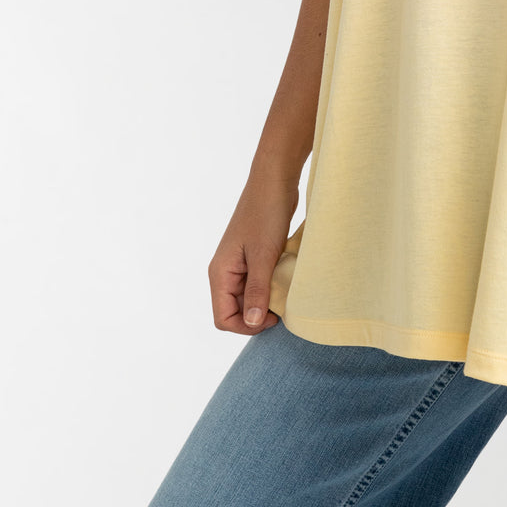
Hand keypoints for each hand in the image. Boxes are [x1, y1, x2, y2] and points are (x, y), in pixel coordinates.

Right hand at [207, 178, 297, 335]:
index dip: (247, 326)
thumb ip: (257, 291)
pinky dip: (271, 285)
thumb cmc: (266, 214)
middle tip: (283, 306)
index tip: (273, 317)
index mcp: (220, 273)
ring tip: (286, 293)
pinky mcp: (253, 255)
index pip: (223, 318)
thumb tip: (252, 323)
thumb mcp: (263, 256)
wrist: (275, 180)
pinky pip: (258, 281)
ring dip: (266, 300)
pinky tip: (286, 279)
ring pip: (248, 296)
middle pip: (236, 310)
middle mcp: (226, 270)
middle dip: (257, 315)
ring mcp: (239, 263)